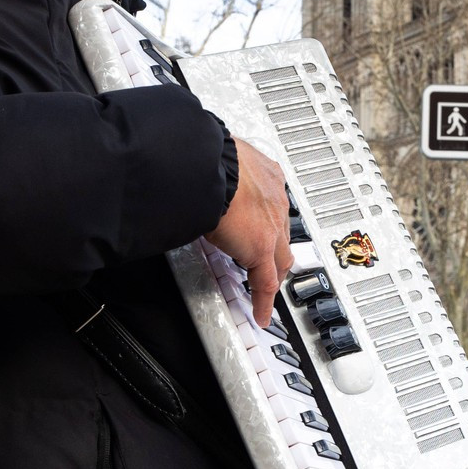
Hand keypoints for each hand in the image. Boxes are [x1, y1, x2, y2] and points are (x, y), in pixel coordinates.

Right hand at [204, 137, 292, 323]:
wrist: (204, 164)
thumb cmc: (200, 156)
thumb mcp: (211, 162)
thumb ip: (208, 173)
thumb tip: (184, 174)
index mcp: (263, 173)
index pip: (271, 204)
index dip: (267, 220)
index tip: (261, 226)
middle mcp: (274, 197)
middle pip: (283, 233)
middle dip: (278, 250)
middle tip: (270, 263)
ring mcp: (272, 224)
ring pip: (279, 258)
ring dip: (273, 274)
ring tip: (265, 289)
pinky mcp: (261, 248)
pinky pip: (265, 281)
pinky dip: (262, 299)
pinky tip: (259, 313)